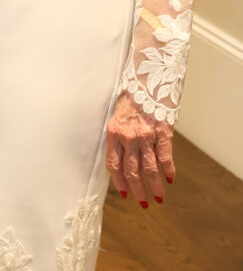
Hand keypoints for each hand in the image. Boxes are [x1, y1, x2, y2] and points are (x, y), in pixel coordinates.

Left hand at [106, 91, 174, 205]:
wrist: (146, 80)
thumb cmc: (129, 99)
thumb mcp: (116, 116)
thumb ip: (117, 137)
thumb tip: (120, 161)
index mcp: (114, 132)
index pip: (114, 164)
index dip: (119, 181)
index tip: (124, 193)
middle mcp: (129, 136)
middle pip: (132, 171)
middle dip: (138, 190)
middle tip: (144, 203)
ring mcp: (146, 135)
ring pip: (149, 168)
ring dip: (155, 186)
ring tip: (158, 198)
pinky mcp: (162, 132)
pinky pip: (165, 156)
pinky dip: (168, 170)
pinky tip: (170, 179)